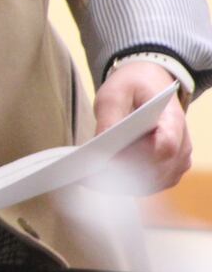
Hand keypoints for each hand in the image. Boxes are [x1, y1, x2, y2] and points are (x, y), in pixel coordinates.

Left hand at [92, 61, 191, 193]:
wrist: (149, 86)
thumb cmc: (132, 87)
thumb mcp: (114, 92)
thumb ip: (110, 117)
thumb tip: (101, 145)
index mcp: (172, 119)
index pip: (166, 145)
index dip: (140, 156)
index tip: (111, 159)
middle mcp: (183, 144)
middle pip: (157, 169)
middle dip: (123, 172)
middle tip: (89, 174)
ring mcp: (178, 161)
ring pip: (153, 182)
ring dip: (123, 182)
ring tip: (89, 179)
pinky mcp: (168, 171)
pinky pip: (150, 185)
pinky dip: (127, 185)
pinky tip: (100, 181)